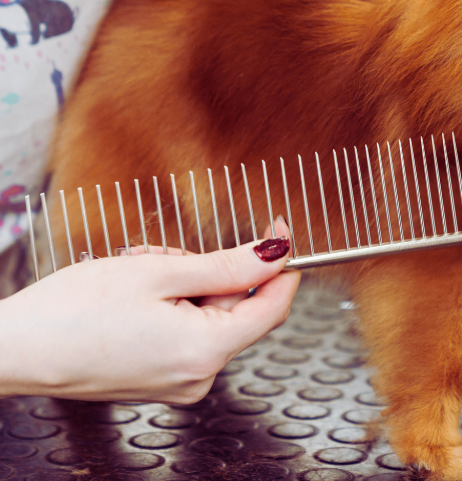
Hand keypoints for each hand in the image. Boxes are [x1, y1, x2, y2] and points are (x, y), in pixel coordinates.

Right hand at [0, 224, 299, 402]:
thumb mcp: (160, 272)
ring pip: (208, 316)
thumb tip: (276, 255)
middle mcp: (198, 377)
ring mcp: (178, 383)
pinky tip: (134, 297)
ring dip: (183, 285)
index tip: (279, 231)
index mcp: (206, 351)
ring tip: (137, 275)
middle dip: (208, 272)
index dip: (281, 264)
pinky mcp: (160, 381)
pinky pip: (186, 332)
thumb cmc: (71, 313)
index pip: (273, 307)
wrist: (15, 350)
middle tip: (165, 255)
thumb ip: (227, 265)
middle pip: (236, 308)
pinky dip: (170, 307)